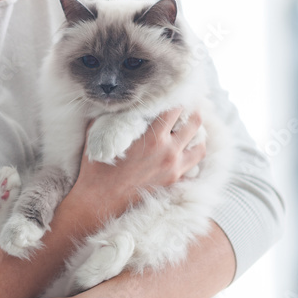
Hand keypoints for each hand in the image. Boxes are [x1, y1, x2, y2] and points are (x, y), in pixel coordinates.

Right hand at [70, 107, 205, 227]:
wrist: (99, 201)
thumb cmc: (97, 167)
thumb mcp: (100, 134)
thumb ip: (111, 116)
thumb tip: (115, 104)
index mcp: (152, 137)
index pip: (175, 108)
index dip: (176, 99)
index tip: (173, 95)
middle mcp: (168, 151)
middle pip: (194, 123)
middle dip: (192, 113)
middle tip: (188, 109)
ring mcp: (173, 168)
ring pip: (200, 146)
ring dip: (197, 135)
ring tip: (191, 130)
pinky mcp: (172, 181)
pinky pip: (193, 165)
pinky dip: (192, 155)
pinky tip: (186, 150)